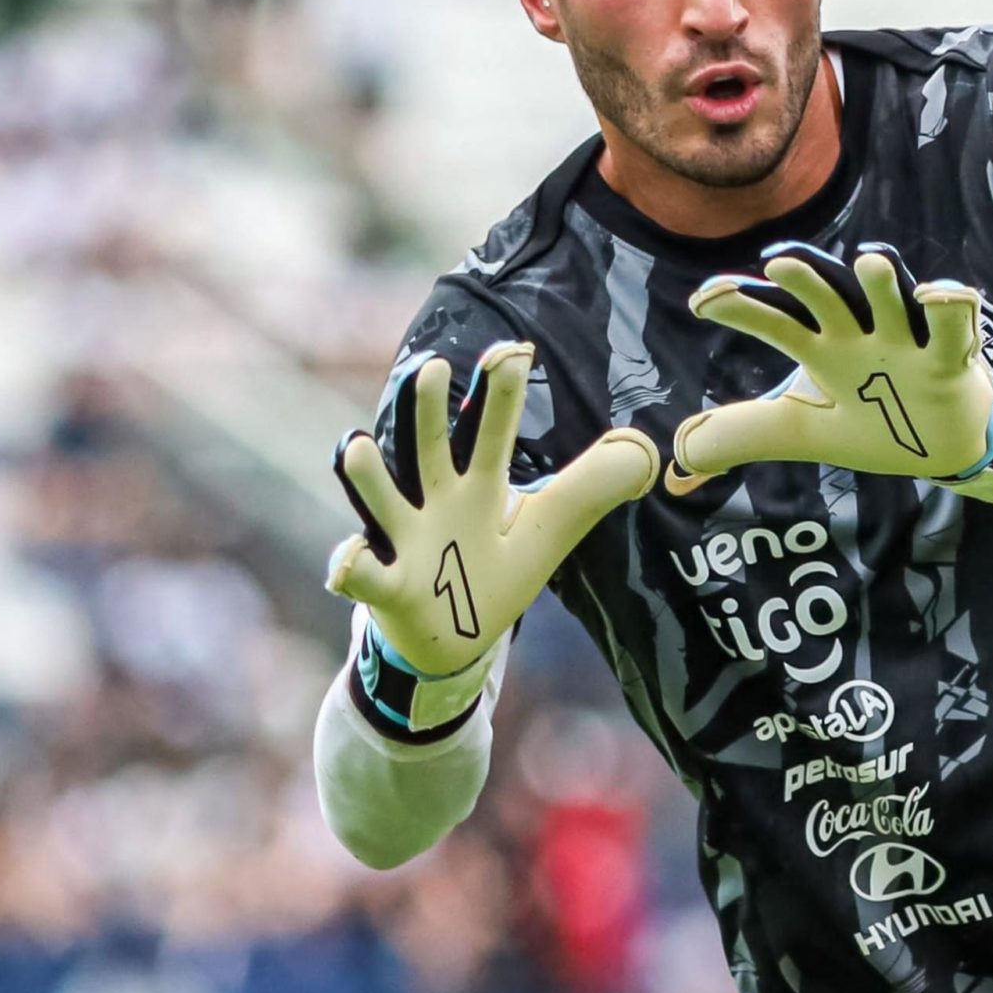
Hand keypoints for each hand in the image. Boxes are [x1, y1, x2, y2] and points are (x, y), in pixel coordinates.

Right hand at [329, 342, 656, 676]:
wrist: (449, 641)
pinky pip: (363, 576)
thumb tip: (644, 453)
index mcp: (481, 491)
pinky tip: (348, 560)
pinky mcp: (388, 588)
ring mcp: (409, 542)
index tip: (515, 351)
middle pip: (432, 450)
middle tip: (431, 366)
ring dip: (369, 476)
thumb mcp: (549, 532)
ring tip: (357, 446)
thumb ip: (588, 492)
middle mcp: (440, 505)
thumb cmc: (497, 576)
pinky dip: (351, 567)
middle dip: (427, 410)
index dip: (504, 395)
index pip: (494, 434)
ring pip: (384, 502)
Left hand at [669, 242, 992, 494]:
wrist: (946, 447)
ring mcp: (906, 342)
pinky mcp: (949, 359)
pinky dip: (951, 307)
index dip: (742, 310)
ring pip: (892, 301)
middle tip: (779, 263)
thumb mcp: (809, 432)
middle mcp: (860, 336)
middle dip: (807, 280)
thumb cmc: (877, 424)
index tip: (703, 301)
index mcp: (824, 351)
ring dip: (881, 282)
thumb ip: (753, 433)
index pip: (776, 322)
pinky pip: (953, 327)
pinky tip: (935, 296)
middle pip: (830, 299)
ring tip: (868, 261)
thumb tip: (681, 454)